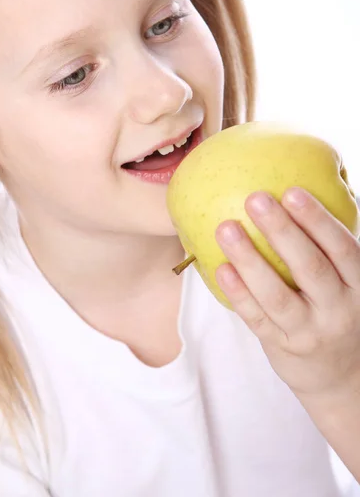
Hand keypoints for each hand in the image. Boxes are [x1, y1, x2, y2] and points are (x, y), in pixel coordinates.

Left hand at [215, 187, 359, 400]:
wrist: (340, 376)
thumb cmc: (336, 311)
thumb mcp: (346, 283)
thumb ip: (326, 251)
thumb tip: (287, 196)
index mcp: (359, 285)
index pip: (343, 248)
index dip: (318, 220)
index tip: (292, 191)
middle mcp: (339, 309)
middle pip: (310, 267)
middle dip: (282, 230)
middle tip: (255, 199)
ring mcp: (310, 332)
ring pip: (277, 295)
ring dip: (250, 260)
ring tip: (226, 229)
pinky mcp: (283, 347)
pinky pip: (258, 319)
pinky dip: (239, 294)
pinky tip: (222, 268)